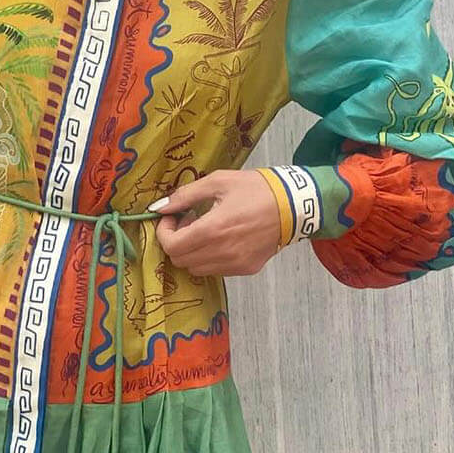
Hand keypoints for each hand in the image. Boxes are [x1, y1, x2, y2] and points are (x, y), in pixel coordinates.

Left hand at [151, 169, 281, 275]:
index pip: (172, 246)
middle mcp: (222, 252)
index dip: (164, 233)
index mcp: (212, 229)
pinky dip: (210, 258)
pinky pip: (216, 270)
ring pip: (196, 269)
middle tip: (188, 221)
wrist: (295, 205)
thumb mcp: (218, 181)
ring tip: (205, 230)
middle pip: (181, 260)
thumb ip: (185, 195)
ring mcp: (235, 264)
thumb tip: (159, 207)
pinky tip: (221, 239)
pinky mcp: (246, 269)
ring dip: (192, 251)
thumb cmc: (257, 189)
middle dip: (177, 241)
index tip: (171, 218)